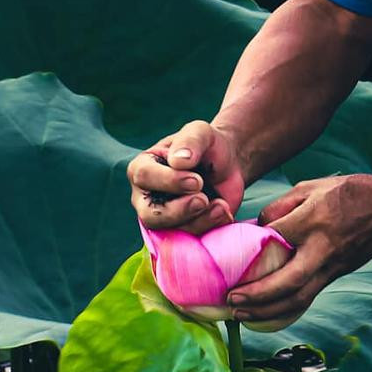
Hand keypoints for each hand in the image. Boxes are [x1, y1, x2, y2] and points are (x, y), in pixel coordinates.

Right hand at [127, 120, 245, 235]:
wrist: (229, 165)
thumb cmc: (208, 147)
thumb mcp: (201, 132)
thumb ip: (189, 141)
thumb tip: (178, 161)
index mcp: (142, 169)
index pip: (144, 177)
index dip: (170, 181)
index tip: (197, 180)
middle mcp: (147, 197)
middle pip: (150, 215)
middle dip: (179, 210)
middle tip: (203, 199)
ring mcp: (164, 218)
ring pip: (173, 231)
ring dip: (200, 219)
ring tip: (220, 204)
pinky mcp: (184, 231)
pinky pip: (192, 239)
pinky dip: (210, 226)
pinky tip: (223, 210)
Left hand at [226, 172, 371, 322]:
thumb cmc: (352, 192)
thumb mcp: (314, 186)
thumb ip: (282, 204)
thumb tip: (258, 227)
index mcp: (315, 220)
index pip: (276, 236)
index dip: (252, 243)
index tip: (233, 246)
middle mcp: (323, 248)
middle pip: (288, 282)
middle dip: (257, 295)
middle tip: (231, 299)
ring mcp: (332, 266)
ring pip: (299, 298)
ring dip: (267, 311)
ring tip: (241, 314)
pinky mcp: (336, 275)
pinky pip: (308, 298)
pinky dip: (285, 311)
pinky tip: (266, 316)